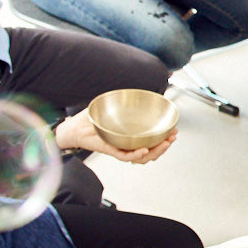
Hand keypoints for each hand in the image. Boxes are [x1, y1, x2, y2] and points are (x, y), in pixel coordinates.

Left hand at [55, 112, 177, 163]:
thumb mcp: (113, 107)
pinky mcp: (110, 149)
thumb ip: (126, 101)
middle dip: (165, 146)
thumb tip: (139, 90)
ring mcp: (119, 148)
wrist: (74, 126)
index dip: (164, 139)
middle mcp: (126, 145)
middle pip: (151, 152)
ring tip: (164, 143)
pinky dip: (136, 155)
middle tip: (172, 137)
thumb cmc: (91, 119)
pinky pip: (126, 156)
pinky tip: (144, 149)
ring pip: (142, 158)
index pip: (151, 142)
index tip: (173, 132)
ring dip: (156, 151)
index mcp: (130, 137)